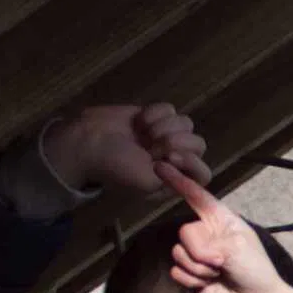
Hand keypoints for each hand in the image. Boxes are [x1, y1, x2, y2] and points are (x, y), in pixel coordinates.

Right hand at [40, 100, 204, 200]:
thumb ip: (176, 179)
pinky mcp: (155, 116)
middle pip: (199, 144)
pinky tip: (138, 122)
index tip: (169, 157)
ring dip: (163, 127)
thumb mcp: (147, 183)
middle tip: (149, 146)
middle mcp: (173, 158)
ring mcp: (166, 135)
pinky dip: (154, 113)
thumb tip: (191, 162)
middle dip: (174, 142)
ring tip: (143, 134)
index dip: (191, 163)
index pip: (203, 173)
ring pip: (186, 123)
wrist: (88, 142)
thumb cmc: (116, 167)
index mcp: (173, 179)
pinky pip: (170, 109)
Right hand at [154, 164, 292, 292]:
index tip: (160, 165)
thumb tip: (195, 253)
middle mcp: (206, 233)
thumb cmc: (255, 270)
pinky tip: (208, 285)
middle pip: (185, 232)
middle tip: (221, 264)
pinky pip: (177, 272)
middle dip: (202, 251)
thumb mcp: (239, 248)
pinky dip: (192, 280)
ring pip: (179, 253)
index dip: (179, 181)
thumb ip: (212, 242)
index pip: (197, 196)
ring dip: (199, 269)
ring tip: (218, 275)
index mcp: (221, 220)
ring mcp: (196, 254)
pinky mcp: (189, 274)